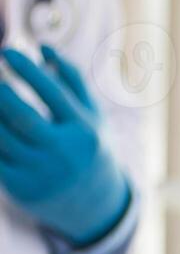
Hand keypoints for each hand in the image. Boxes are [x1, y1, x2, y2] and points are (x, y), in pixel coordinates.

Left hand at [0, 46, 129, 245]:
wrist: (95, 206)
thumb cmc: (89, 150)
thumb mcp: (92, 117)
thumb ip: (73, 81)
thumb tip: (44, 47)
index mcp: (84, 131)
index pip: (53, 93)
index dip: (28, 69)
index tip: (7, 51)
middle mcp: (64, 152)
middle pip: (21, 116)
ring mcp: (41, 172)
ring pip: (1, 137)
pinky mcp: (20, 188)